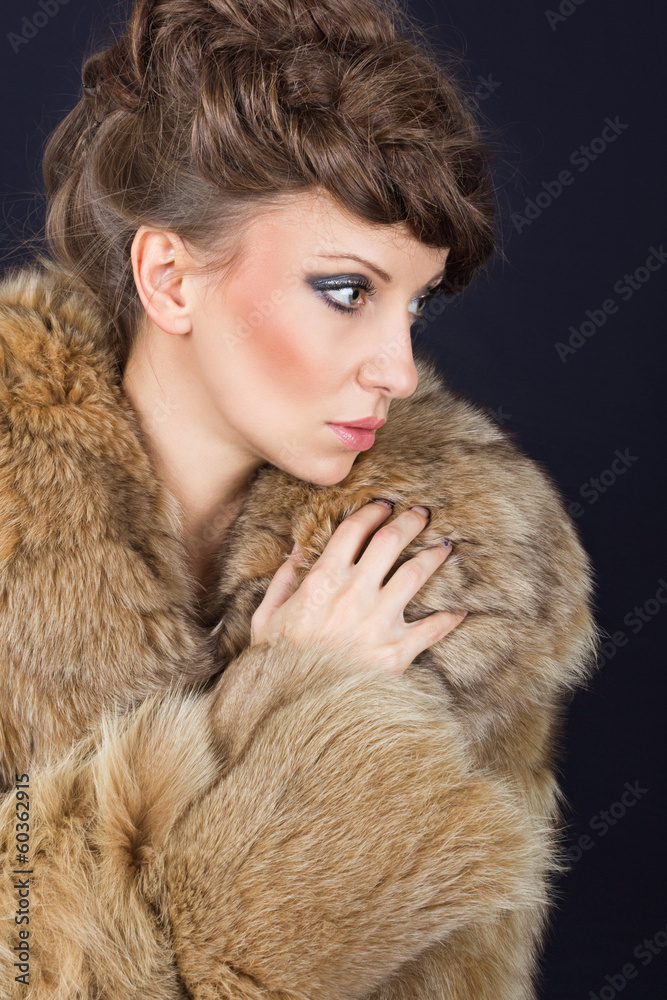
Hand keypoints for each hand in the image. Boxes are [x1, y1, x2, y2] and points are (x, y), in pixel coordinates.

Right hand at [250, 500, 466, 675]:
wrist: (297, 709)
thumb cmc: (279, 663)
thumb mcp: (267, 617)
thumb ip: (283, 580)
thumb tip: (297, 550)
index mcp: (323, 582)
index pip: (354, 532)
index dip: (371, 513)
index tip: (383, 506)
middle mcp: (355, 594)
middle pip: (391, 542)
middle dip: (410, 522)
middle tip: (422, 513)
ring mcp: (378, 622)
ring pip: (416, 574)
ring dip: (434, 556)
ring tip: (444, 546)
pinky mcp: (397, 652)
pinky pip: (432, 629)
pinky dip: (449, 618)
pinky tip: (459, 611)